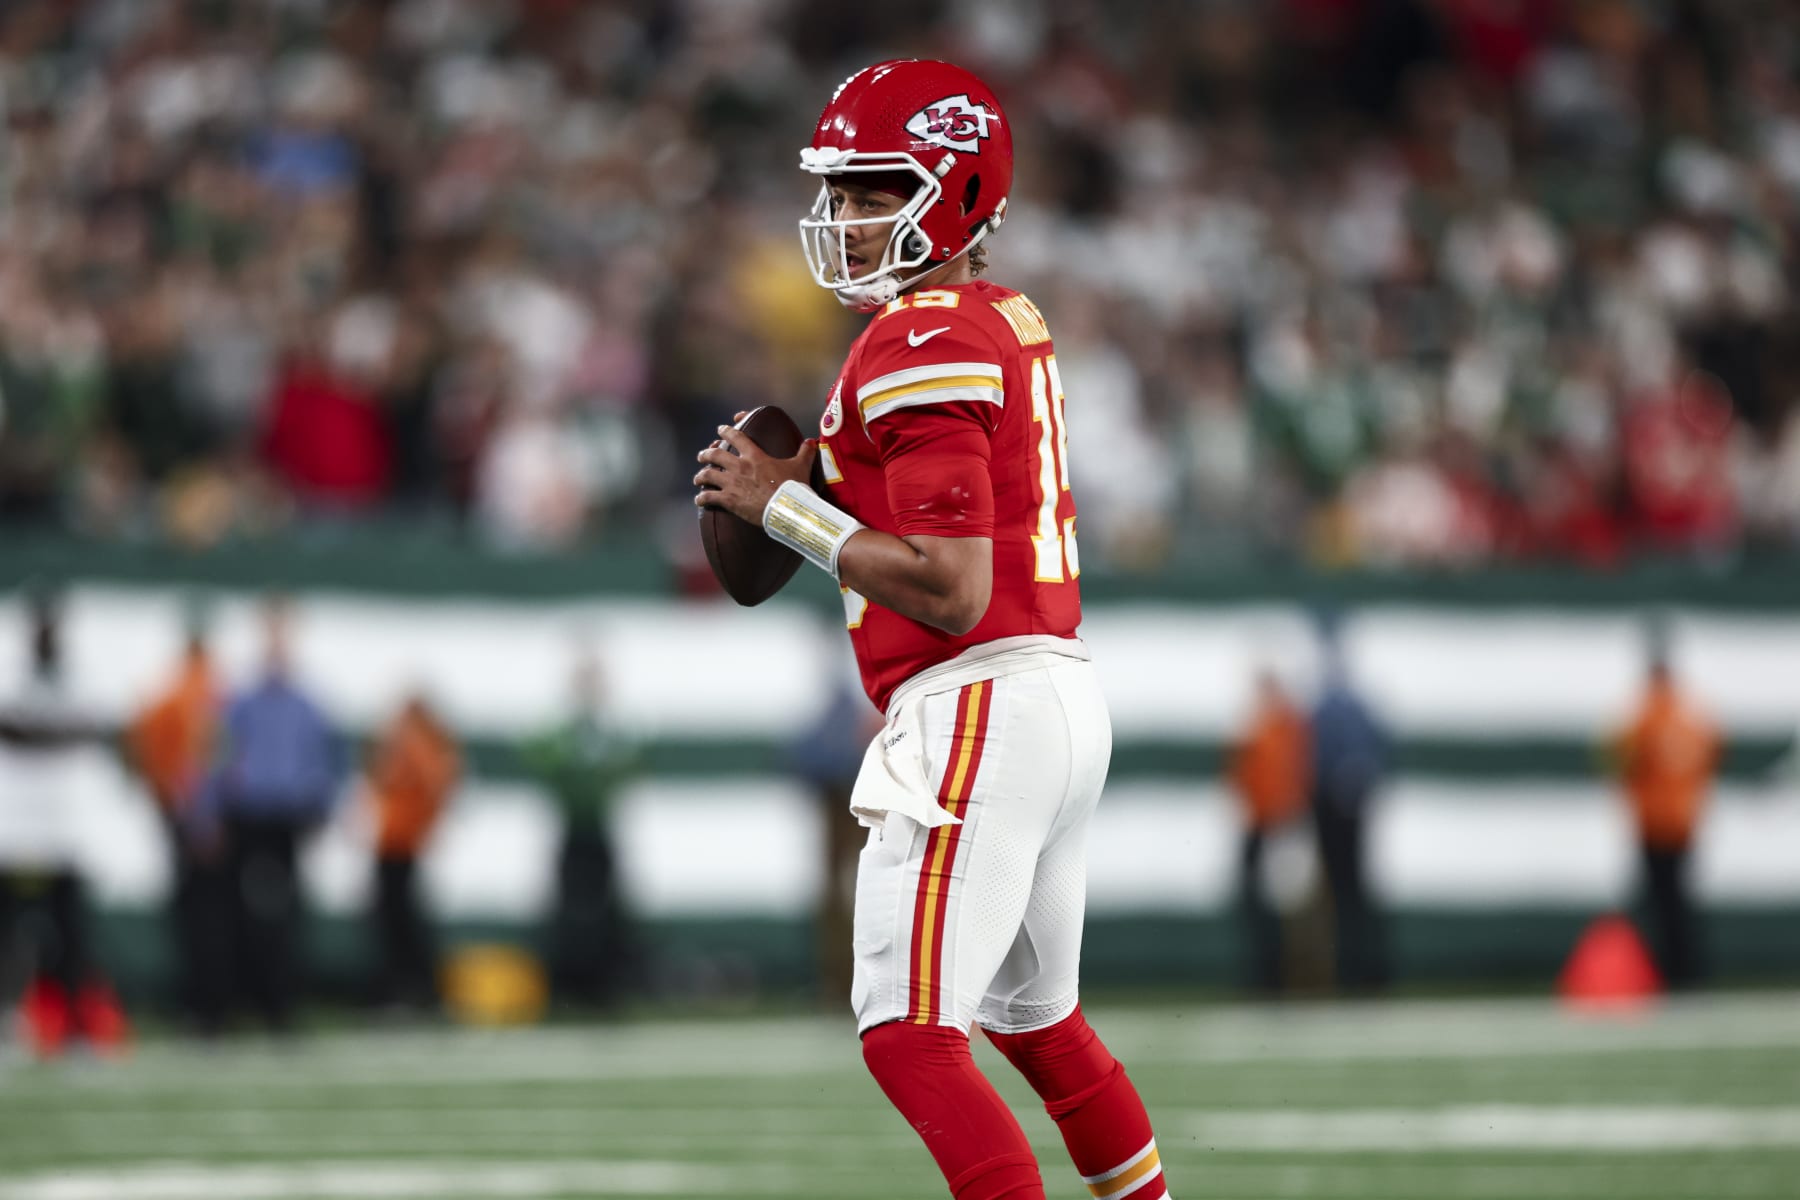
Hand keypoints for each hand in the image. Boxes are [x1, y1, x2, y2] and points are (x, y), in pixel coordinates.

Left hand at [694, 423, 820, 524]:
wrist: (787, 508)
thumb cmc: (793, 487)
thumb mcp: (801, 467)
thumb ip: (805, 452)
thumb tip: (811, 442)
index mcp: (755, 456)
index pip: (736, 437)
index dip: (727, 431)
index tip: (721, 429)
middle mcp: (739, 466)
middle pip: (715, 455)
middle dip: (706, 454)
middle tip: (703, 455)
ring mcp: (732, 483)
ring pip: (708, 475)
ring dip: (700, 476)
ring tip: (697, 479)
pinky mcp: (729, 500)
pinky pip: (709, 497)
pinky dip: (702, 498)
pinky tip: (699, 500)